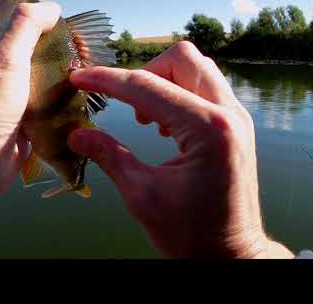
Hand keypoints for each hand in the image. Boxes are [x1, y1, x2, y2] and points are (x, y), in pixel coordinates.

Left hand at [0, 2, 60, 231]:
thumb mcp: (6, 58)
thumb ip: (26, 27)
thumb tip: (52, 8)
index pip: (13, 20)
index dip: (37, 18)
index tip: (62, 23)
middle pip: (32, 48)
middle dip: (56, 48)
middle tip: (80, 50)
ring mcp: (12, 92)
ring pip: (43, 74)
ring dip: (62, 74)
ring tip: (84, 71)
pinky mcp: (25, 114)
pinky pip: (47, 100)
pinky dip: (61, 97)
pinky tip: (80, 94)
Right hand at [68, 41, 293, 257]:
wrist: (230, 254)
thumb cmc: (190, 233)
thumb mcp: (141, 195)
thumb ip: (109, 156)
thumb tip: (76, 134)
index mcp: (207, 130)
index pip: (147, 87)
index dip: (107, 80)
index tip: (79, 78)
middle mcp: (228, 114)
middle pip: (181, 59)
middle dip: (144, 72)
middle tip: (126, 105)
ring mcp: (236, 117)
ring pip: (195, 68)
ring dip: (162, 82)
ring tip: (147, 119)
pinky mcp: (235, 124)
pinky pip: (205, 87)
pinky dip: (178, 93)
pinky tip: (165, 126)